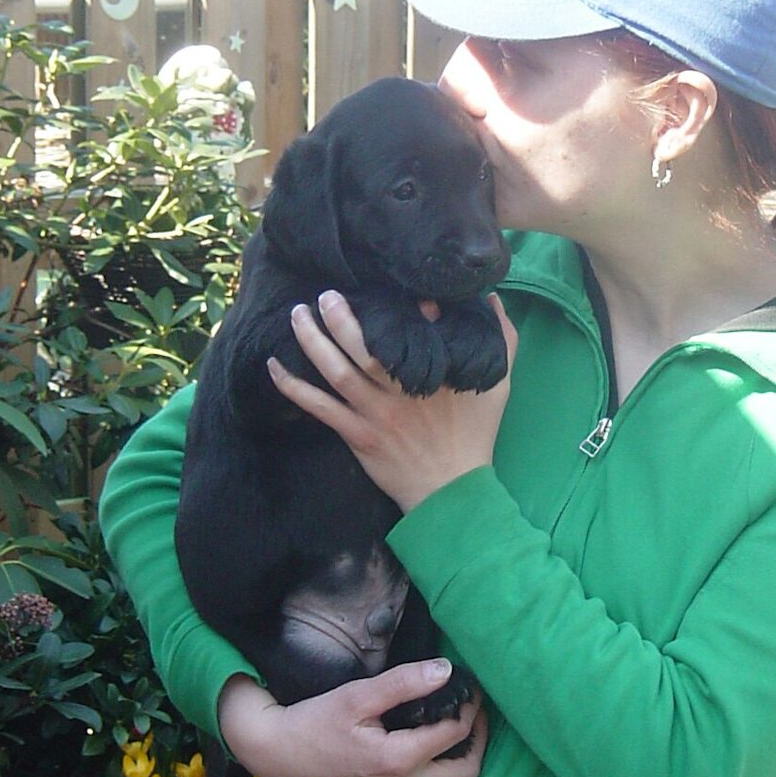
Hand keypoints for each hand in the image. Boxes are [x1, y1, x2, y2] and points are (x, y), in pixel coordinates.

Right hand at [218, 663, 487, 776]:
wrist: (276, 755)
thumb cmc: (312, 722)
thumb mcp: (357, 696)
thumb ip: (404, 683)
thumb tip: (445, 670)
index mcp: (399, 761)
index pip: (455, 732)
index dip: (470, 705)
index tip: (471, 683)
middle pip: (467, 769)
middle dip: (478, 735)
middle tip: (474, 704)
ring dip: (463, 751)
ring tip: (458, 716)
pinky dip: (442, 762)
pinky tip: (433, 735)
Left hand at [266, 290, 516, 512]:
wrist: (454, 489)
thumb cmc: (476, 433)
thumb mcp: (500, 381)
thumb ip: (501, 336)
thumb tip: (489, 298)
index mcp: (434, 371)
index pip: (411, 330)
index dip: (397, 305)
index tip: (382, 287)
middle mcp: (399, 390)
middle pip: (363, 347)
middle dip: (340, 316)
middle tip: (325, 294)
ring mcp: (375, 414)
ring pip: (336, 372)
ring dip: (312, 341)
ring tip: (297, 315)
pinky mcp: (357, 436)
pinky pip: (319, 408)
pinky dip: (293, 387)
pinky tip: (274, 366)